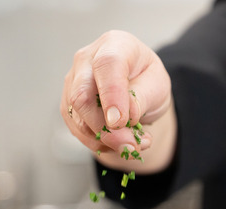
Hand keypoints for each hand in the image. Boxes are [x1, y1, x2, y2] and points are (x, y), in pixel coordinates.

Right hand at [62, 30, 171, 154]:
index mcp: (114, 45)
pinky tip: (117, 142)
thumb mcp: (157, 85)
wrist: (137, 88)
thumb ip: (142, 97)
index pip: (106, 66)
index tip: (119, 122)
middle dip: (105, 129)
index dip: (111, 96)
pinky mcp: (67, 104)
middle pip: (82, 95)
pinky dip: (98, 142)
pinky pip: (77, 129)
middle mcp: (87, 59)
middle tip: (130, 146)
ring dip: (105, 140)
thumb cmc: (147, 79)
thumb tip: (125, 115)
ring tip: (132, 145)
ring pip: (78, 117)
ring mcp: (73, 81)